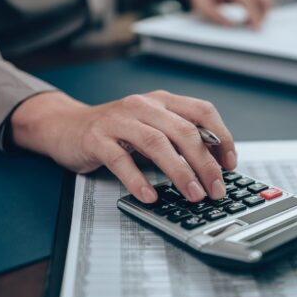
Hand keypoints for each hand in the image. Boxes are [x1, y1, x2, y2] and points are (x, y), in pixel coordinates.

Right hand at [10, 91, 236, 203]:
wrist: (65, 125)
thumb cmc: (116, 131)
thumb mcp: (152, 127)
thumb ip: (179, 139)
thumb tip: (214, 165)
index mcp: (163, 101)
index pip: (203, 111)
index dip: (221, 137)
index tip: (230, 164)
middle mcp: (144, 105)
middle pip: (183, 131)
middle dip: (205, 163)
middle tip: (215, 189)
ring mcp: (119, 120)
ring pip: (156, 143)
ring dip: (179, 172)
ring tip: (192, 195)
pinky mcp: (97, 138)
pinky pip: (120, 160)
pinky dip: (138, 180)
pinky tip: (151, 196)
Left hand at [176, 0, 272, 28]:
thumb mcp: (204, 8)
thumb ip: (218, 17)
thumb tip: (232, 26)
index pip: (249, 2)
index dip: (255, 16)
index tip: (257, 29)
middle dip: (261, 16)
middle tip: (254, 29)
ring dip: (262, 12)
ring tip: (249, 24)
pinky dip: (259, 9)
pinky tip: (248, 18)